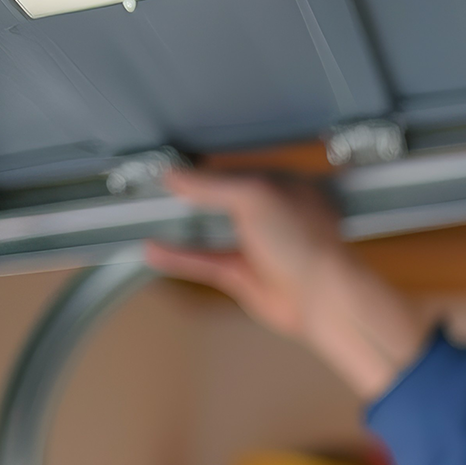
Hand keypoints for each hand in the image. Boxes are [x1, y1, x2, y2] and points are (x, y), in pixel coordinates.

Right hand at [149, 169, 429, 399]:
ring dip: (180, 225)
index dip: (201, 168)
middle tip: (151, 189)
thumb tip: (175, 174)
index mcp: (278, 185)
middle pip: (219, 199)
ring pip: (209, 230)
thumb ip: (212, 185)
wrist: (321, 297)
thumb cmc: (302, 241)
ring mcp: (254, 245)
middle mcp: (267, 213)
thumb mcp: (254, 197)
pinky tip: (152, 249)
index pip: (232, 169)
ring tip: (145, 216)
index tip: (168, 167)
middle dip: (189, 195)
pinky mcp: (242, 274)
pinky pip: (203, 261)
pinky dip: (178, 256)